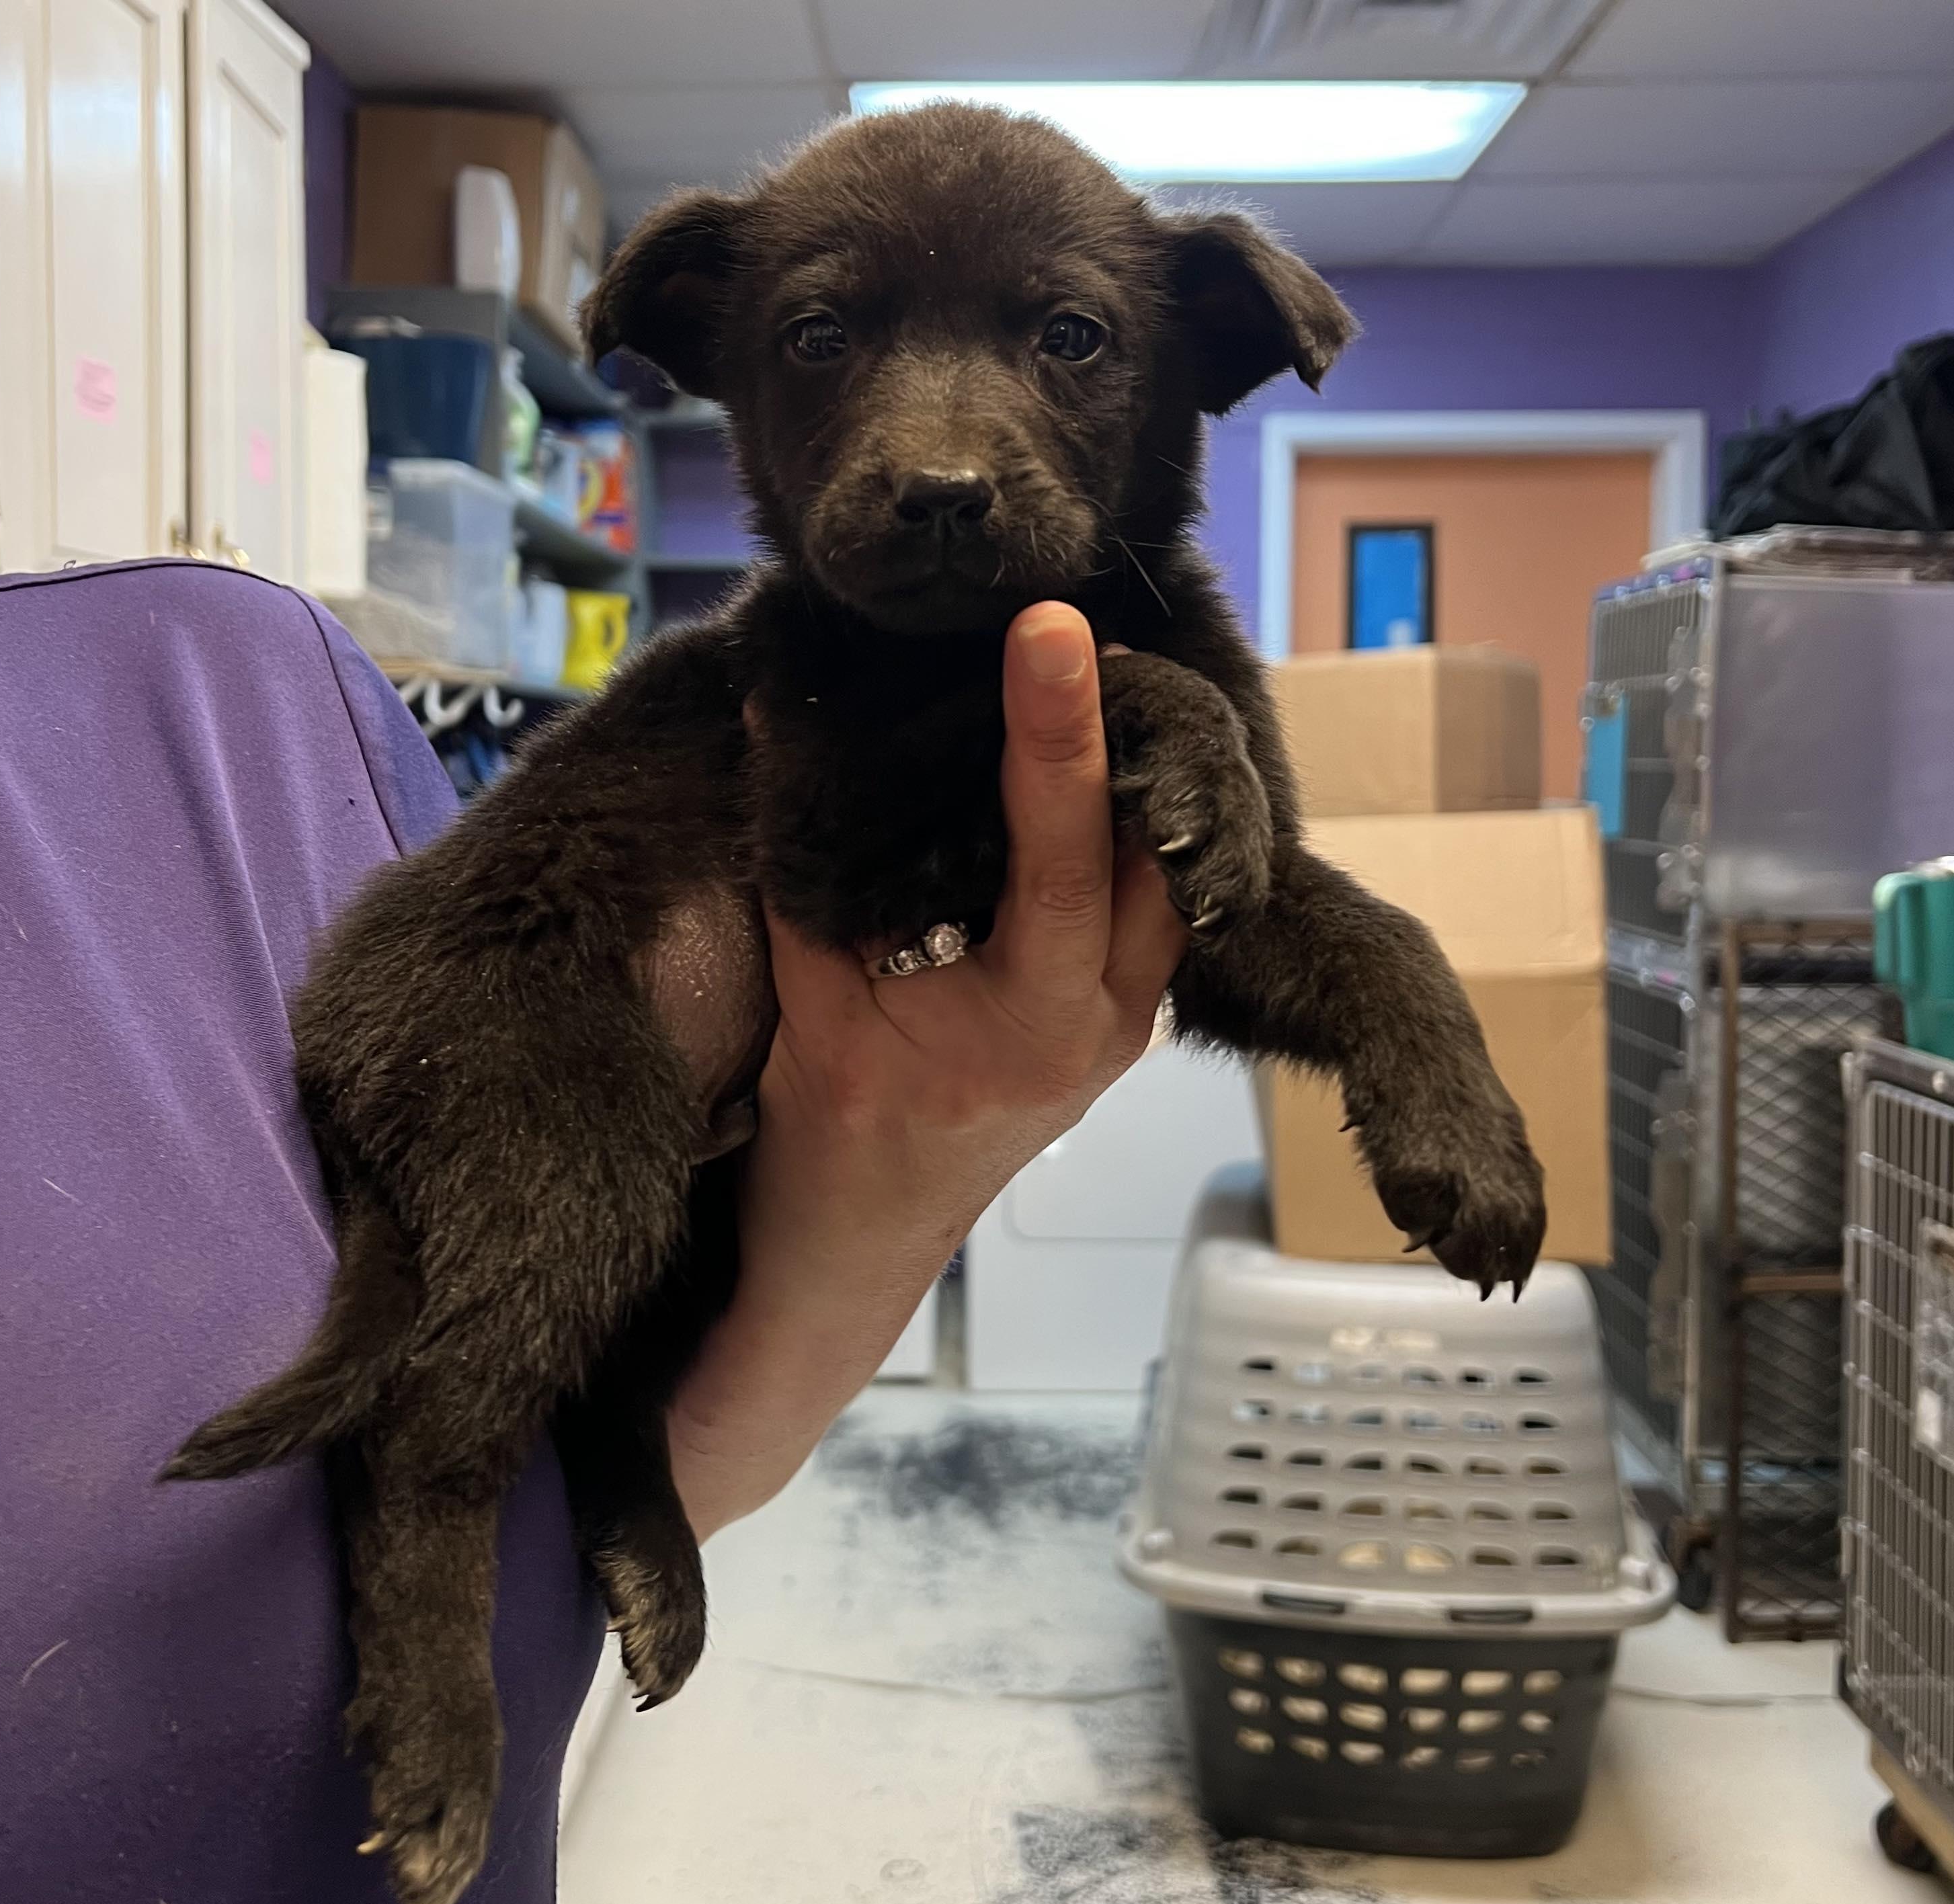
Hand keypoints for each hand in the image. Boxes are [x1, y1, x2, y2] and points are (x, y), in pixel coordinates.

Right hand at [665, 602, 1187, 1539]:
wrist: (870, 1234)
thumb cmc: (833, 1133)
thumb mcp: (807, 996)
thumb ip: (808, 862)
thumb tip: (783, 709)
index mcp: (1033, 1026)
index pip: (1065, 855)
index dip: (1058, 735)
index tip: (1052, 629)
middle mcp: (1109, 1023)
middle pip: (1155, 849)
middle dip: (1134, 731)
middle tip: (1088, 619)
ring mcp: (1133, 1022)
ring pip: (1170, 871)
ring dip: (1142, 774)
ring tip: (1098, 664)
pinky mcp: (1126, 1011)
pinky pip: (1151, 898)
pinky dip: (1128, 825)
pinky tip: (1099, 757)